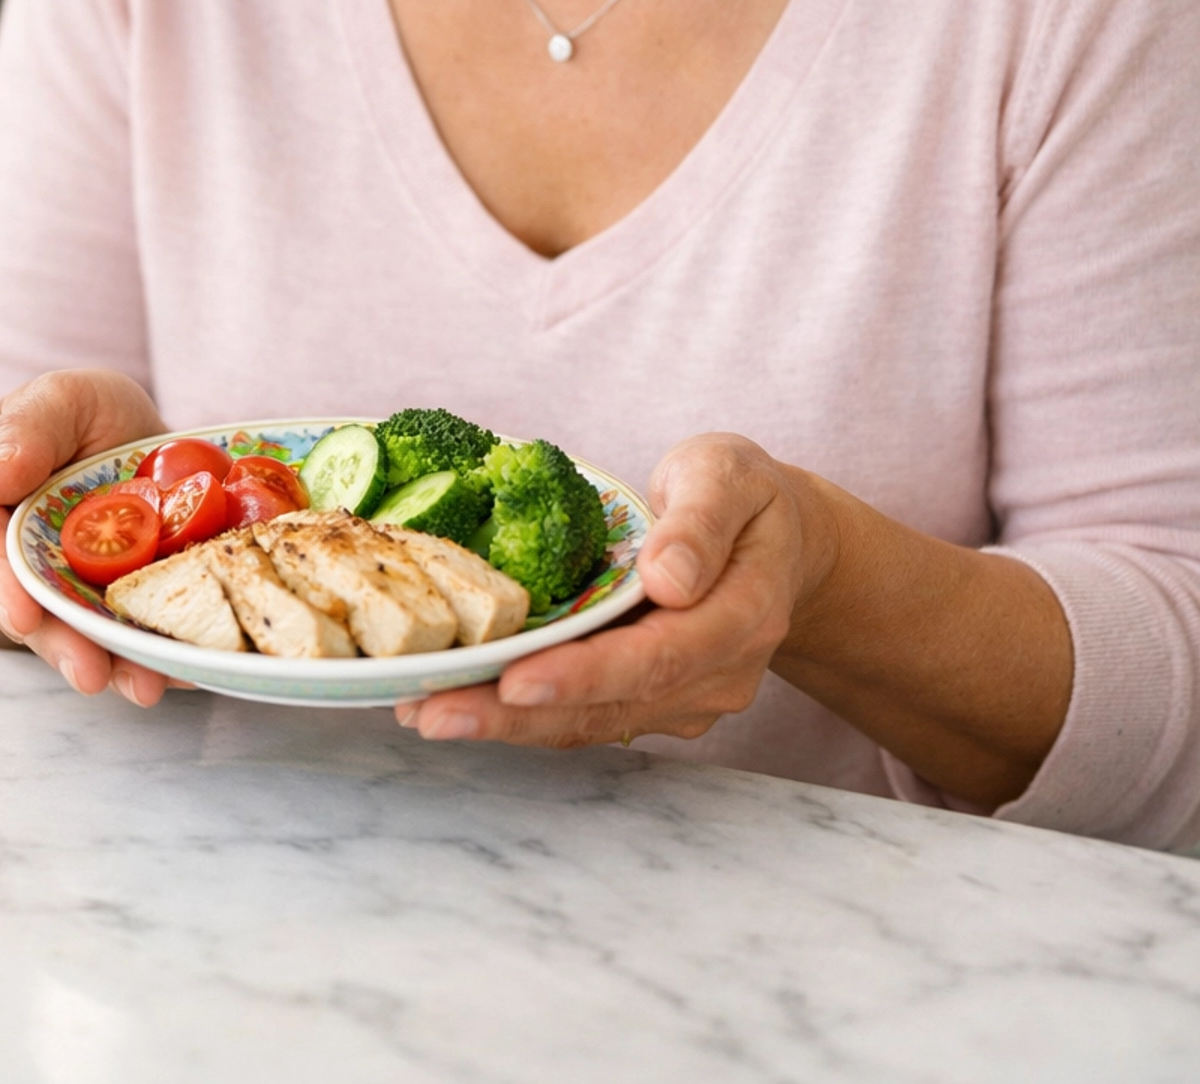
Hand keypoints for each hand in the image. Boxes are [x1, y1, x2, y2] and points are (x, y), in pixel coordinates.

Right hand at [0, 366, 177, 707]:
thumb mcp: (57, 399)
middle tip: (91, 673)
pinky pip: (125, 638)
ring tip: (145, 685)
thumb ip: (27, 427)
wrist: (112, 444)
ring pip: (76, 637)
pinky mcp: (105, 611)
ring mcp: (59, 594)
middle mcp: (8, 564)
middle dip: (60, 646)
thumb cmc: (72, 420)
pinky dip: (155, 655)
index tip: (22, 616)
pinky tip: (185, 667)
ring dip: (110, 666)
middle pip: (26, 611)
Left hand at [395, 433, 836, 748]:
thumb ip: (700, 522)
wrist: (776, 540)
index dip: (583, 675)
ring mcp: (685, 696)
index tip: (515, 680)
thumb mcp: (729, 475)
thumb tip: (666, 577)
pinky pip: (584, 715)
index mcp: (742, 616)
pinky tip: (458, 703)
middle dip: (517, 714)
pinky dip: (521, 714)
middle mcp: (716, 674)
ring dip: (505, 724)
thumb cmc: (745, 496)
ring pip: (589, 723)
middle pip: (610, 707)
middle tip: (433, 713)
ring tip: (423, 711)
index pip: (657, 657)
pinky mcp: (651, 700)